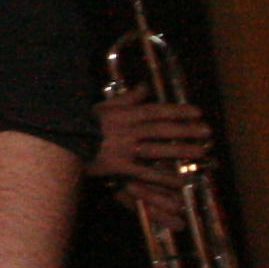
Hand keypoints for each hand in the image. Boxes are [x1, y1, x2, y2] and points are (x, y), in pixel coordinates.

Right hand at [90, 89, 207, 228]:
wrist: (60, 141)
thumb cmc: (82, 122)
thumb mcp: (104, 105)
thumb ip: (127, 97)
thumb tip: (145, 86)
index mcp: (124, 114)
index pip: (156, 110)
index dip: (178, 111)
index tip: (198, 112)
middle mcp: (127, 129)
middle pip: (162, 129)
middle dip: (186, 130)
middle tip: (208, 132)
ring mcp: (124, 148)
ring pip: (157, 149)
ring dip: (180, 150)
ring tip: (201, 152)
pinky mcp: (119, 166)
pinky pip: (145, 173)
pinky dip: (163, 177)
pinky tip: (180, 181)